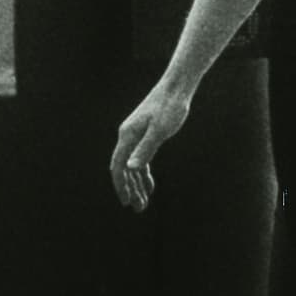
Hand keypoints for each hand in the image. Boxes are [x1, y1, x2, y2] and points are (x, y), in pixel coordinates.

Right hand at [109, 88, 188, 211]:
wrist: (177, 87)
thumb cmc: (171, 107)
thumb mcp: (160, 130)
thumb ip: (146, 149)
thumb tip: (130, 167)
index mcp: (128, 136)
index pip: (118, 166)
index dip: (121, 185)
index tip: (126, 202)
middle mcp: (128, 136)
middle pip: (124, 168)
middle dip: (130, 189)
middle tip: (139, 208)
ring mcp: (135, 135)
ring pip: (132, 165)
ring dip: (137, 184)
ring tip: (144, 202)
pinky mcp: (145, 134)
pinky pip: (140, 158)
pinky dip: (144, 173)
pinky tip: (150, 186)